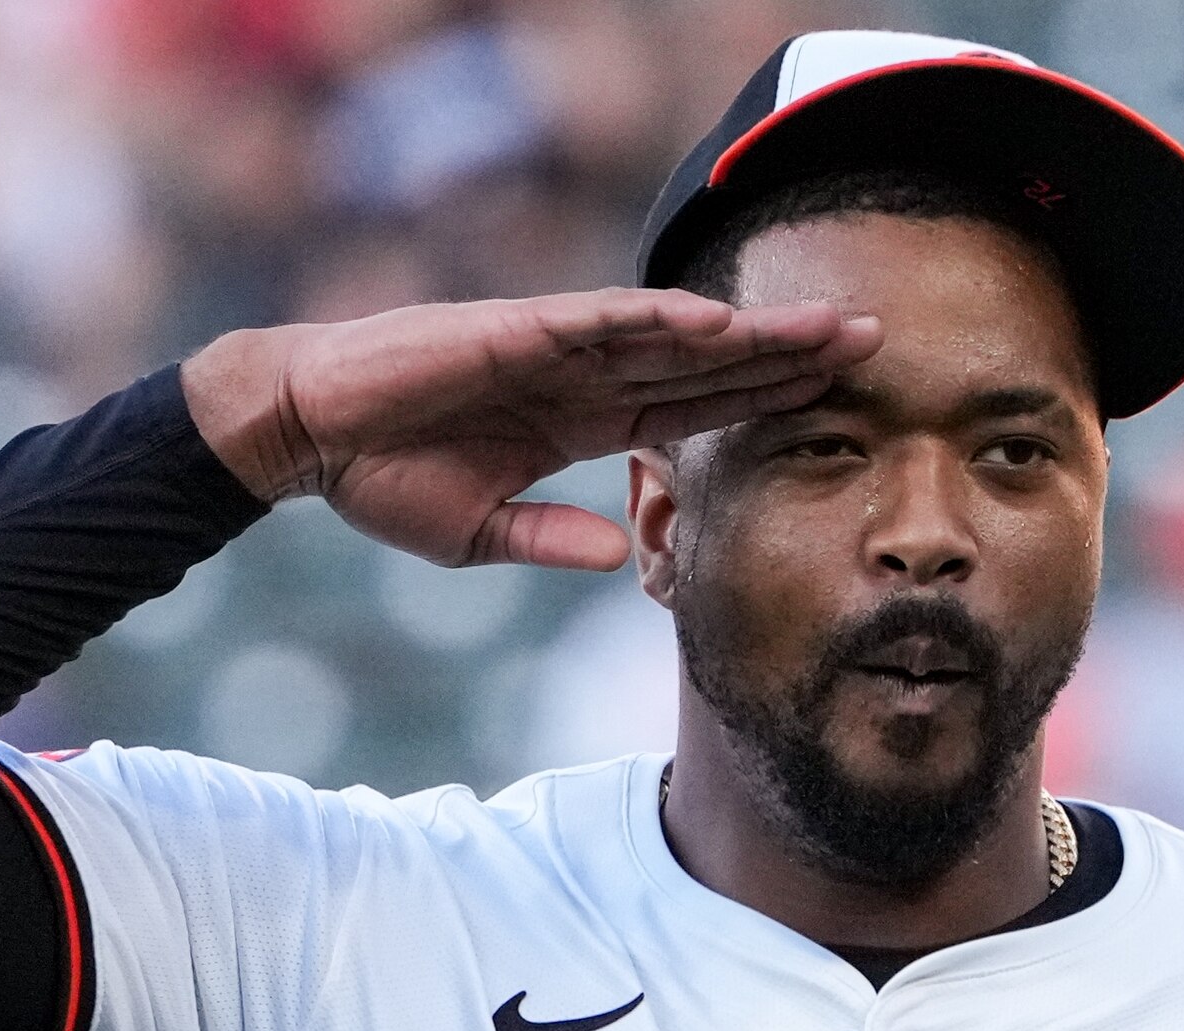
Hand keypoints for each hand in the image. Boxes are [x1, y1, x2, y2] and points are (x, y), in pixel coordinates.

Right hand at [183, 290, 880, 568]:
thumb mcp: (479, 534)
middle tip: (877, 339)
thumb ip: (552, 541)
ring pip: (675, 334)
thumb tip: (619, 558)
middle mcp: (583, 374)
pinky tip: (721, 320)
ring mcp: (556, 347)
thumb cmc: (382, 477)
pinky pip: (602, 321)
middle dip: (790, 351)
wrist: (306, 434)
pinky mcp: (517, 331)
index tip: (837, 396)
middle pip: (709, 362)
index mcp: (581, 420)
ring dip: (753, 329)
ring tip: (829, 324)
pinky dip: (659, 319)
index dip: (766, 398)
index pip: (696, 407)